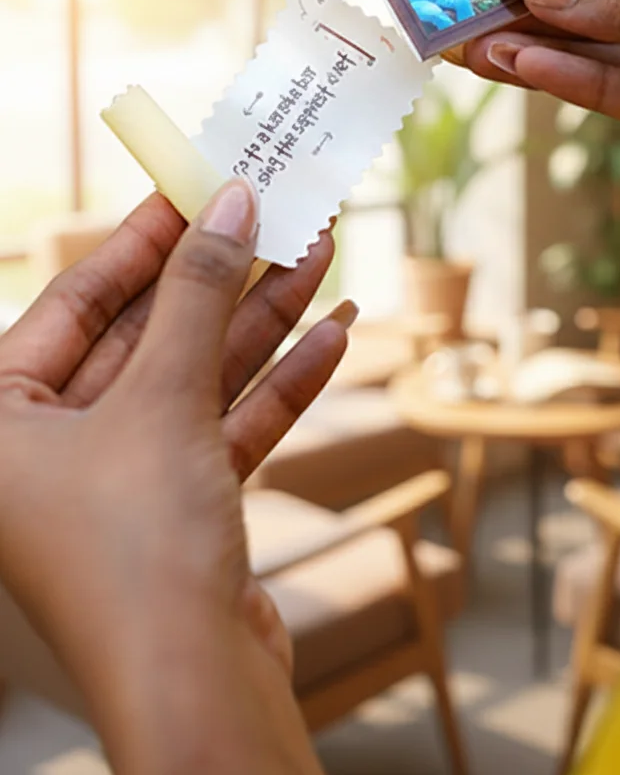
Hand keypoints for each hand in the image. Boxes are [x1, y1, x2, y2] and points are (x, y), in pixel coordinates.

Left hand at [0, 183, 349, 772]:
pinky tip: (333, 339)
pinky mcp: (185, 504)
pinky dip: (282, 384)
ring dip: (266, 321)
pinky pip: (232, 424)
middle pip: (152, 334)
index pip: (79, 298)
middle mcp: (53, 445)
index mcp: (0, 418)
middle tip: (277, 217)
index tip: (200, 186)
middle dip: (224, 277)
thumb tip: (230, 205)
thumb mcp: (163, 400)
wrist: (194, 687)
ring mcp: (125, 477)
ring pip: (202, 376)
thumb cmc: (137, 548)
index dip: (146, 237)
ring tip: (321, 259)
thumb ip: (199, 296)